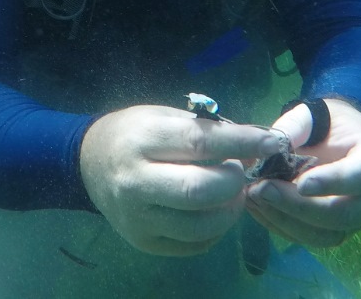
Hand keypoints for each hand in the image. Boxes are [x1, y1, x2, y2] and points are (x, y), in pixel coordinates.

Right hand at [80, 105, 283, 255]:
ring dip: (230, 210)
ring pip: (202, 225)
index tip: (272, 142)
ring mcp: (137, 217)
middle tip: (240, 172)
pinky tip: (213, 211)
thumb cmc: (135, 132)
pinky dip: (215, 229)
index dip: (241, 143)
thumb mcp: (164, 115)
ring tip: (231, 193)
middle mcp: (135, 181)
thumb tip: (257, 145)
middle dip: (234, 182)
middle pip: (201, 191)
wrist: (88, 163)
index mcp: (142, 139)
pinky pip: (194, 244)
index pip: (200, 142)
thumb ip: (207, 130)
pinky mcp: (143, 242)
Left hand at [245, 98, 360, 246]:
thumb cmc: (326, 123)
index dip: (332, 182)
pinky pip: (312, 239)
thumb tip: (270, 148)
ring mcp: (360, 219)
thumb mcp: (311, 115)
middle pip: (344, 214)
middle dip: (300, 206)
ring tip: (255, 197)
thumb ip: (293, 127)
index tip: (301, 184)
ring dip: (286, 220)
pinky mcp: (339, 232)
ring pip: (327, 235)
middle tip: (262, 189)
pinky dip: (282, 226)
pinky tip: (258, 207)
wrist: (334, 138)